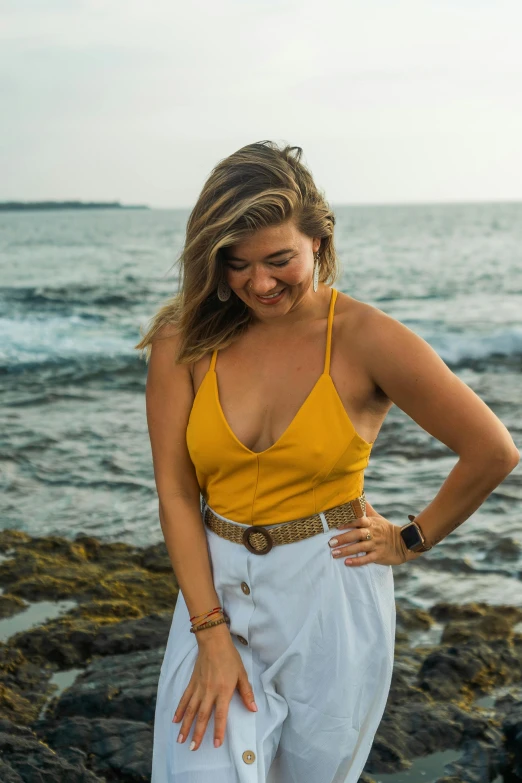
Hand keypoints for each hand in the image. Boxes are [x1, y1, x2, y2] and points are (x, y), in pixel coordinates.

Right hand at [172, 630, 257, 750]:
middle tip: (193, 748)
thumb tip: (253, 709)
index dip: (218, 730)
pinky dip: (179, 710)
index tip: (216, 744)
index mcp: (223, 691)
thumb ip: (246, 693)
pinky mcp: (191, 682)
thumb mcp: (242, 674)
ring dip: (185, 726)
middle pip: (202, 716)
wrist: (213, 641)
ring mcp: (198, 687)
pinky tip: (175, 720)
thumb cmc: (230, 657)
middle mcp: (209, 691)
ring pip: (190, 710)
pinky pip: (184, 698)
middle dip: (197, 734)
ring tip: (181, 740)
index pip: (220, 715)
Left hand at [327, 498, 420, 565]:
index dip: (348, 522)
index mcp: (371, 523)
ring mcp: (376, 545)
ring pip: (360, 548)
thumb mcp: (377, 518)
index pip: (359, 520)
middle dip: (343, 538)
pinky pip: (367, 559)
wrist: (404, 543)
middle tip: (330, 542)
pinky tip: (347, 563)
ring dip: (346, 551)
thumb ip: (366, 509)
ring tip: (334, 553)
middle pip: (357, 534)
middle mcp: (373, 533)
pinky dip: (357, 561)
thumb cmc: (386, 529)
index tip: (336, 525)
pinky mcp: (379, 556)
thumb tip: (358, 496)